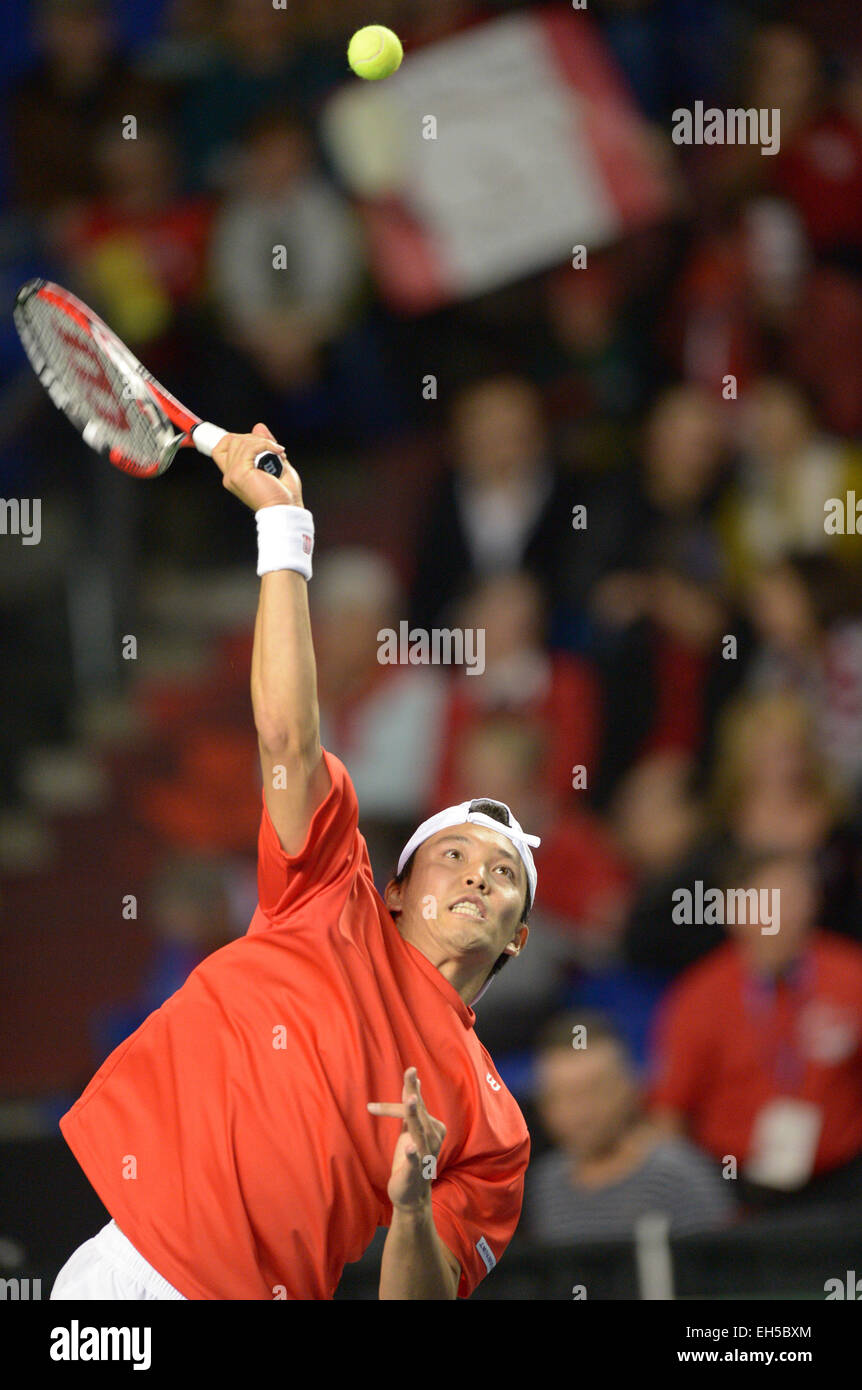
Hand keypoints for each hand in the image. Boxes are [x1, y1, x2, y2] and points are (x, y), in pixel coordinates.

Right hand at [212, 421, 303, 511]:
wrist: (287, 510)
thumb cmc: (284, 494)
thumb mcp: (275, 462)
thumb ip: (265, 445)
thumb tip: (259, 427)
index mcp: (234, 474)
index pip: (221, 447)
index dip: (235, 438)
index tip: (257, 441)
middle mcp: (230, 475)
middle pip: (232, 440)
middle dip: (254, 438)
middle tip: (273, 449)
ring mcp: (233, 474)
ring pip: (241, 442)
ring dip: (263, 442)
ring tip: (278, 453)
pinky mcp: (240, 473)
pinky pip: (249, 447)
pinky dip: (266, 445)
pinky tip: (279, 452)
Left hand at [368, 1068, 446, 1211]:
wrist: (411, 1194)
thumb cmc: (410, 1159)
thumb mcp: (410, 1129)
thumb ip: (412, 1108)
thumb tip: (413, 1082)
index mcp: (430, 1126)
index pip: (417, 1103)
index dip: (410, 1088)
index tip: (409, 1070)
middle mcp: (432, 1137)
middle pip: (418, 1112)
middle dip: (412, 1093)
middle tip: (409, 1072)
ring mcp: (425, 1154)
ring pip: (419, 1131)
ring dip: (415, 1115)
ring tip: (411, 1100)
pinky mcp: (416, 1171)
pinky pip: (416, 1160)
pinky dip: (413, 1153)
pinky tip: (409, 1147)